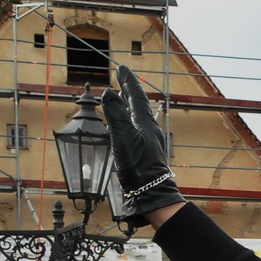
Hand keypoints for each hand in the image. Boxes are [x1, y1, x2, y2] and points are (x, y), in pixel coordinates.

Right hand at [101, 66, 186, 219]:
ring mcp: (149, 141)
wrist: (152, 193)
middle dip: (129, 90)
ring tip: (122, 96)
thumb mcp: (123, 138)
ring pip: (138, 116)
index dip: (128, 82)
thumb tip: (108, 93)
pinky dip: (129, 120)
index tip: (122, 68)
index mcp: (145, 123)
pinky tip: (126, 126)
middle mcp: (149, 130)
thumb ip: (115, 115)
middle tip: (122, 77)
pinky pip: (136, 128)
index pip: (135, 96)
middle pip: (138, 104)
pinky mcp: (146, 152)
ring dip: (129, 104)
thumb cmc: (139, 167)